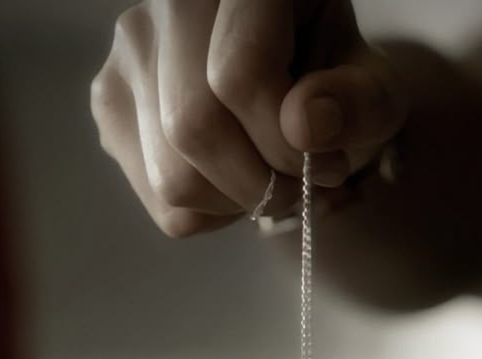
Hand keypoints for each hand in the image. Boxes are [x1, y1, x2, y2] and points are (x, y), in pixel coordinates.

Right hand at [90, 0, 407, 236]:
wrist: (283, 81)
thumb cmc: (330, 81)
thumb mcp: (372, 90)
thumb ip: (358, 103)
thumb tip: (304, 124)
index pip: (239, 75)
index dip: (285, 144)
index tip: (324, 163)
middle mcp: (166, 3)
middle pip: (193, 130)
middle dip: (260, 185)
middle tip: (298, 186)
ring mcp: (127, 55)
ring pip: (171, 177)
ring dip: (235, 204)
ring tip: (267, 182)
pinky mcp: (109, 104)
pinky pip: (159, 200)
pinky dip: (208, 213)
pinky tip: (230, 182)